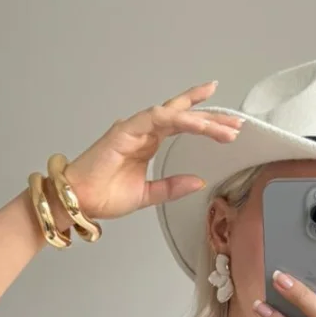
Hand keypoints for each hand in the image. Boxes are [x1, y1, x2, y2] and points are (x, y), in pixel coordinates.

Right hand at [62, 81, 241, 220]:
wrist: (79, 202)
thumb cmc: (104, 196)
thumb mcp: (148, 194)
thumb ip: (173, 186)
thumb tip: (199, 181)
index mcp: (148, 142)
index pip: (181, 124)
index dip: (204, 119)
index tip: (228, 124)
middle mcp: (143, 131)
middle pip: (183, 115)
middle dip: (211, 116)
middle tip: (237, 121)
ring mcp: (134, 128)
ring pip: (175, 114)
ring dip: (202, 119)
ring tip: (226, 128)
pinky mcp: (125, 130)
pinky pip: (158, 119)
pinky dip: (180, 119)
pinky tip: (198, 124)